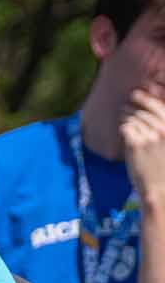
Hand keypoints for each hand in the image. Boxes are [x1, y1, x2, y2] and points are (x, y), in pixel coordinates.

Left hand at [122, 90, 164, 207]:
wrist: (159, 189)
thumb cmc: (164, 167)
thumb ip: (162, 127)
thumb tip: (150, 109)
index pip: (159, 106)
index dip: (146, 98)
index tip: (136, 93)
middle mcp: (164, 130)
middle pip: (143, 109)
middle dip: (132, 105)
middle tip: (125, 105)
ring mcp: (150, 136)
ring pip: (132, 117)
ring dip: (125, 116)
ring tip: (123, 117)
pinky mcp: (135, 144)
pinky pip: (125, 127)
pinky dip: (123, 127)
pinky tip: (123, 130)